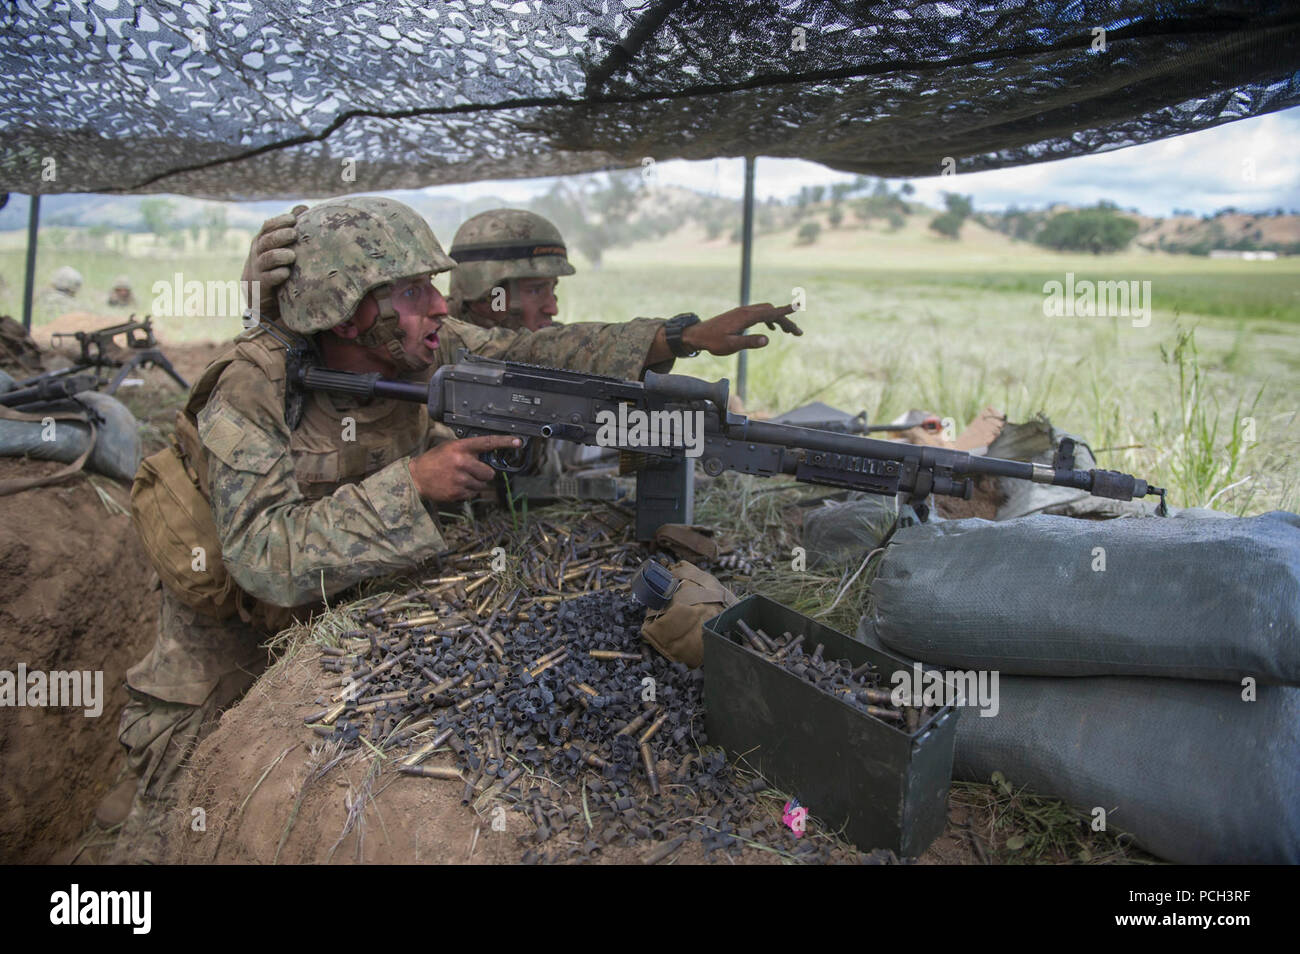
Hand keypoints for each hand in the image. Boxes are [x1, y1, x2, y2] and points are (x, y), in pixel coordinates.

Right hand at [241, 205, 306, 320]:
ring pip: (267, 258)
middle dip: (280, 236)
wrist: (260, 296)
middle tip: (294, 234)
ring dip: (280, 256)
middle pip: (267, 240)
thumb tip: (303, 206)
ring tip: (292, 256)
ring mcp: (257, 269)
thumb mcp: (279, 245)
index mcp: (262, 240)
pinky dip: (277, 275)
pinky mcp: (260, 285)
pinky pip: (268, 278)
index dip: (279, 221)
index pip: (268, 226)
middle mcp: (257, 252)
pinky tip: (286, 273)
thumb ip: (289, 227)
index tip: (294, 220)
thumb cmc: (274, 265)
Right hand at [408, 435, 521, 502]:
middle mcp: (462, 462)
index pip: (487, 443)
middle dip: (484, 473)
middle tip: (472, 471)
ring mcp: (460, 479)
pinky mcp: (457, 493)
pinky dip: (468, 491)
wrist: (417, 477)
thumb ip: (468, 450)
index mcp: (460, 447)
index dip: (504, 442)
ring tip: (461, 478)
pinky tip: (456, 486)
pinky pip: (473, 494)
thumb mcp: (450, 448)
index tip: (518, 442)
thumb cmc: (435, 461)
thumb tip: (487, 456)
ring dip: (476, 483)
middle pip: (489, 472)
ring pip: (482, 485)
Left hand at [685, 302, 802, 356]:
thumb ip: (749, 342)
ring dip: (779, 320)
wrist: (697, 334)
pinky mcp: (740, 316)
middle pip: (771, 312)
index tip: (798, 306)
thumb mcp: (731, 345)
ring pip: (766, 312)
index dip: (785, 311)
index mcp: (745, 317)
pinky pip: (759, 314)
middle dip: (786, 321)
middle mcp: (746, 311)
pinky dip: (769, 320)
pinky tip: (771, 330)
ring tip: (789, 332)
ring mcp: (743, 312)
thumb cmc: (713, 341)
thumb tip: (767, 339)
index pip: (769, 312)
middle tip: (798, 333)